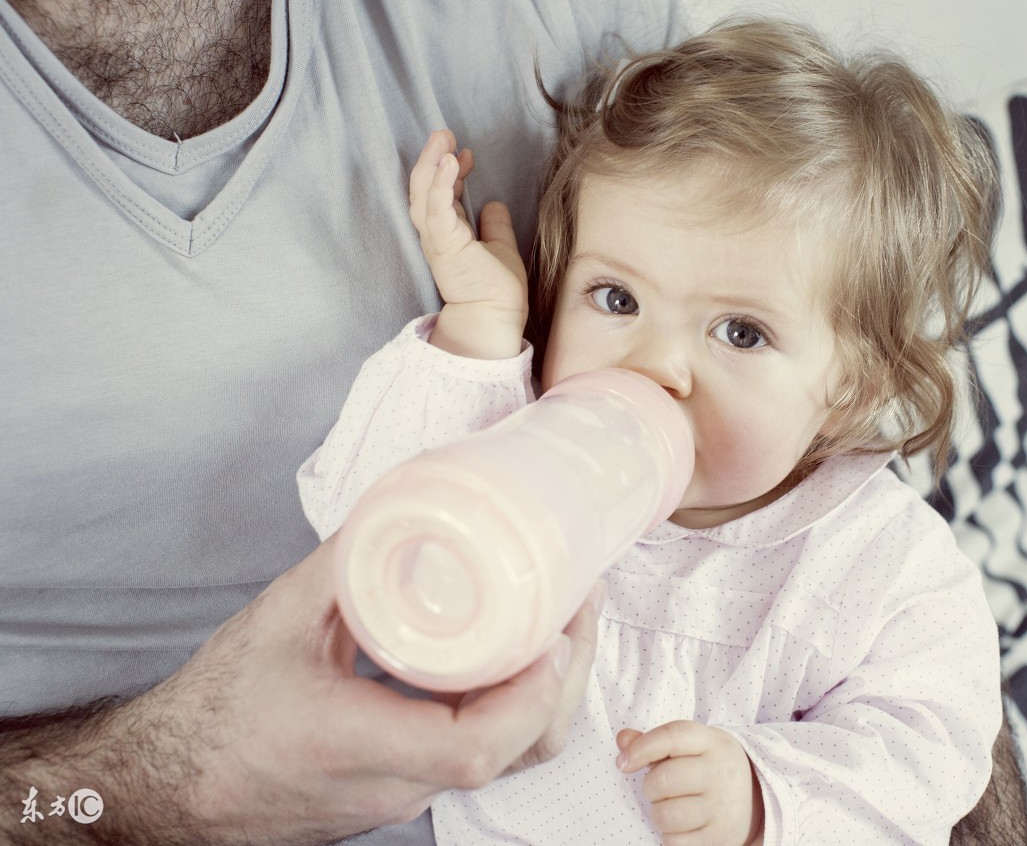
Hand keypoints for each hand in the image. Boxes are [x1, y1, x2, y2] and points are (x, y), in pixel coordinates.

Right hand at [5, 539, 601, 844]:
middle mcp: (391, 784)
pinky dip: (519, 709)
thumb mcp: (278, 618)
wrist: (175, 784)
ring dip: (550, 695)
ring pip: (511, 762)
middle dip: (565, 680)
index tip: (555, 631)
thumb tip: (409, 503)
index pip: (471, 748)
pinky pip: (486, 758)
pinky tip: (517, 655)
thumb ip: (347, 562)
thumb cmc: (218, 708)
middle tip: (578, 606)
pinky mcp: (410, 792)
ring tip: (561, 622)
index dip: (529, 695)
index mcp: (352, 743)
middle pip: (516, 755)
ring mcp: (406, 797)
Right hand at [408, 128, 528, 358]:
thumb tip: (494, 204)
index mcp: (448, 235)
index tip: (464, 154)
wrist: (495, 318)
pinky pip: (436, 208)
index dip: (449, 171)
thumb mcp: (500, 248)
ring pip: (423, 194)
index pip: (441, 195)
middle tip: (443, 133)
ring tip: (442, 137)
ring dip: (431, 163)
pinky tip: (450, 160)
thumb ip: (495, 226)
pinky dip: (440, 182)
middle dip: (431, 158)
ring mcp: (438, 239)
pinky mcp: (444, 244)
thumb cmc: (496, 291)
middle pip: (424, 189)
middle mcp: (437, 235)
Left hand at [616, 720, 764, 845]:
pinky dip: (669, 836)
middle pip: (663, 780)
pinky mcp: (720, 837)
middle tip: (660, 789)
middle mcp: (720, 772)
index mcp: (711, 742)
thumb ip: (654, 742)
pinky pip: (675, 842)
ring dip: (658, 814)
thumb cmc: (707, 767)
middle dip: (651, 787)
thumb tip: (623, 739)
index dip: (642, 748)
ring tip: (670, 808)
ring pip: (666, 815)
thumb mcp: (689, 747)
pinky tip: (681, 827)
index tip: (623, 763)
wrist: (755, 798)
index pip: (672, 736)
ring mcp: (722, 806)